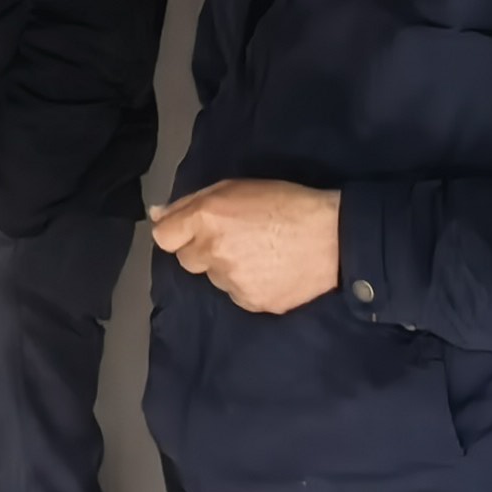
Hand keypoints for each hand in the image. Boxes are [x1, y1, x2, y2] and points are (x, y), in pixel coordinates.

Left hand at [150, 179, 346, 314]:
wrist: (334, 237)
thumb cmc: (285, 203)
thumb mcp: (235, 188)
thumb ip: (190, 202)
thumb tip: (156, 214)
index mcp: (206, 219)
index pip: (164, 237)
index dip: (178, 232)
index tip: (195, 229)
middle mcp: (213, 252)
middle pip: (187, 260)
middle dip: (204, 250)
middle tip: (237, 239)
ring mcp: (232, 281)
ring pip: (214, 278)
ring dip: (227, 268)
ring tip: (260, 254)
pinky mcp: (252, 303)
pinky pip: (237, 295)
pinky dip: (248, 285)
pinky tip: (271, 271)